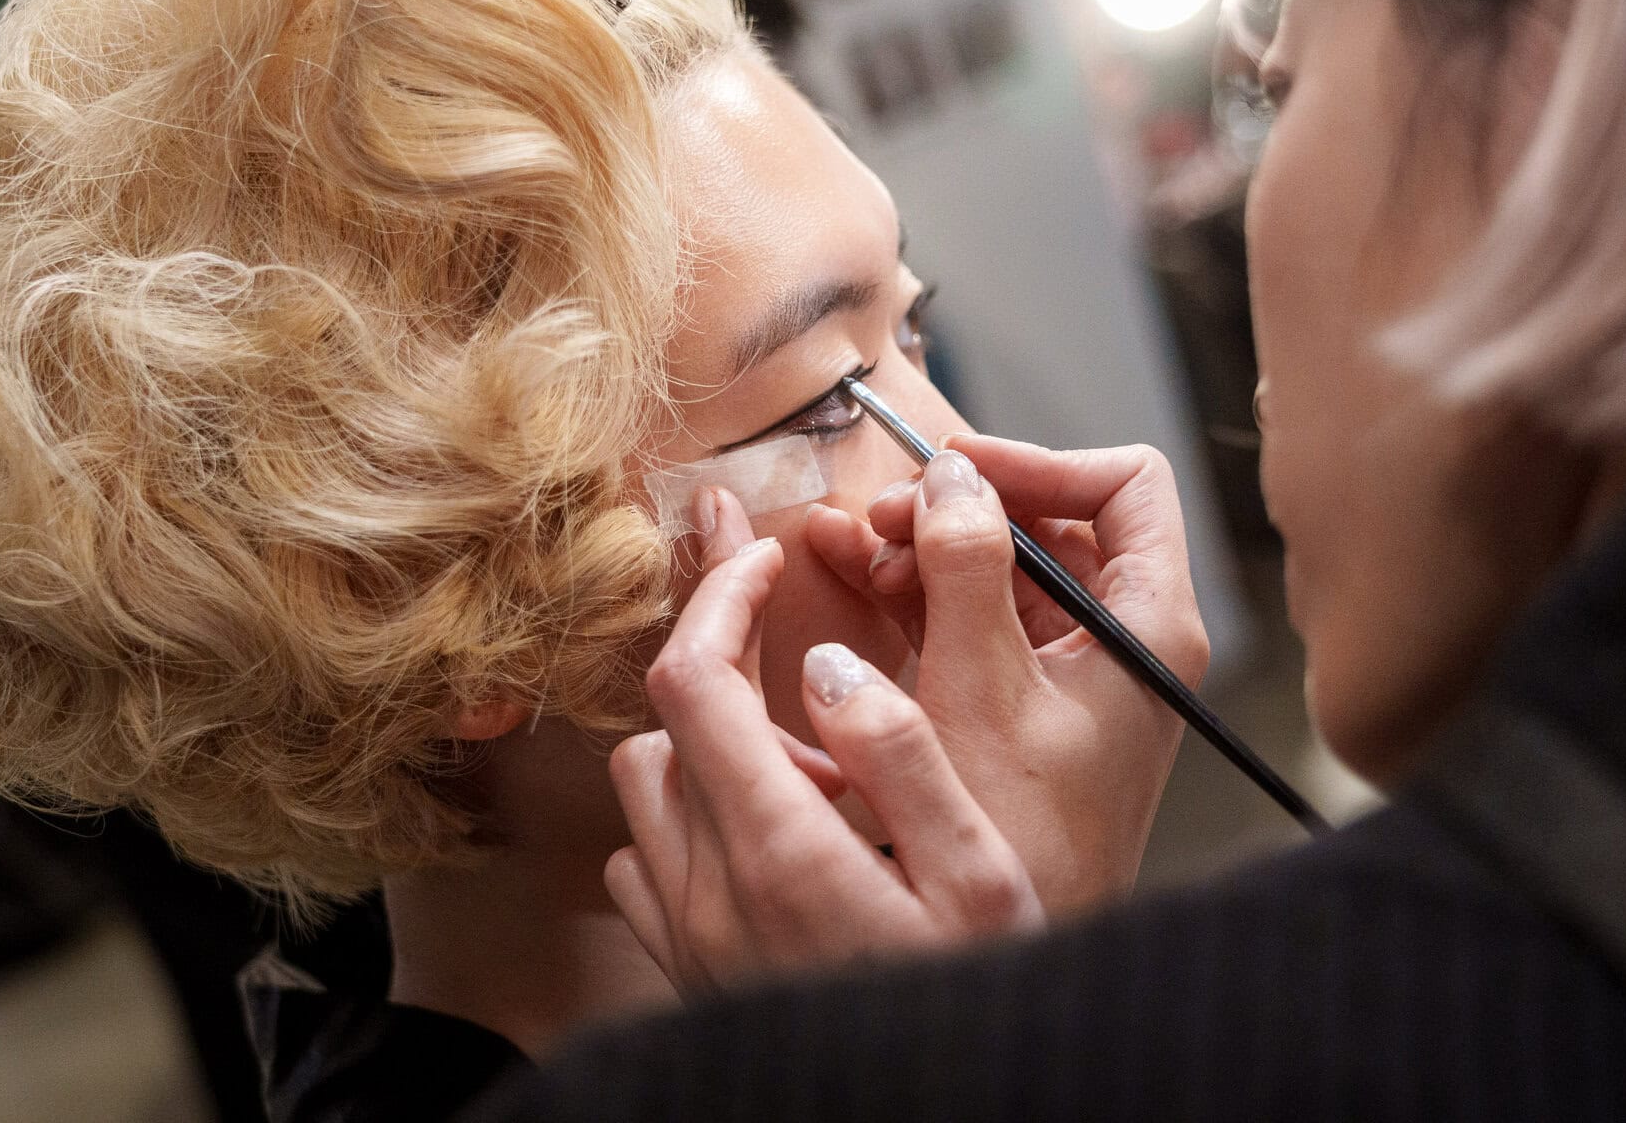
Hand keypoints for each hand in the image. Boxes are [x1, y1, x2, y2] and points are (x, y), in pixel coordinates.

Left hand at [605, 491, 1042, 997]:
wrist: (936, 1116)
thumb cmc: (977, 997)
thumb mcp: (981, 875)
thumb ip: (903, 754)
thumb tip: (829, 665)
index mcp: (776, 847)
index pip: (693, 676)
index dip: (720, 596)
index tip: (764, 557)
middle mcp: (706, 890)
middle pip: (660, 724)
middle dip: (721, 667)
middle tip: (815, 677)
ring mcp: (685, 936)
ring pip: (646, 791)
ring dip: (709, 750)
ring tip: (815, 780)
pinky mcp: (684, 972)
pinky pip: (645, 865)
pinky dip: (689, 824)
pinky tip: (772, 842)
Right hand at [804, 436, 1206, 910]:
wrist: (1009, 947)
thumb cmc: (1020, 835)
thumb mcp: (982, 684)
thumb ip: (968, 564)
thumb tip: (951, 474)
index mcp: (1148, 625)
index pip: (1126, 486)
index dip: (1039, 462)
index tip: (954, 471)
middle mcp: (1121, 639)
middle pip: (1052, 519)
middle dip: (960, 505)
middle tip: (884, 518)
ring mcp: (1072, 671)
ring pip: (1003, 565)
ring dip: (927, 545)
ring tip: (850, 545)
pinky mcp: (1025, 701)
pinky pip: (977, 616)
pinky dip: (922, 592)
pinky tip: (858, 583)